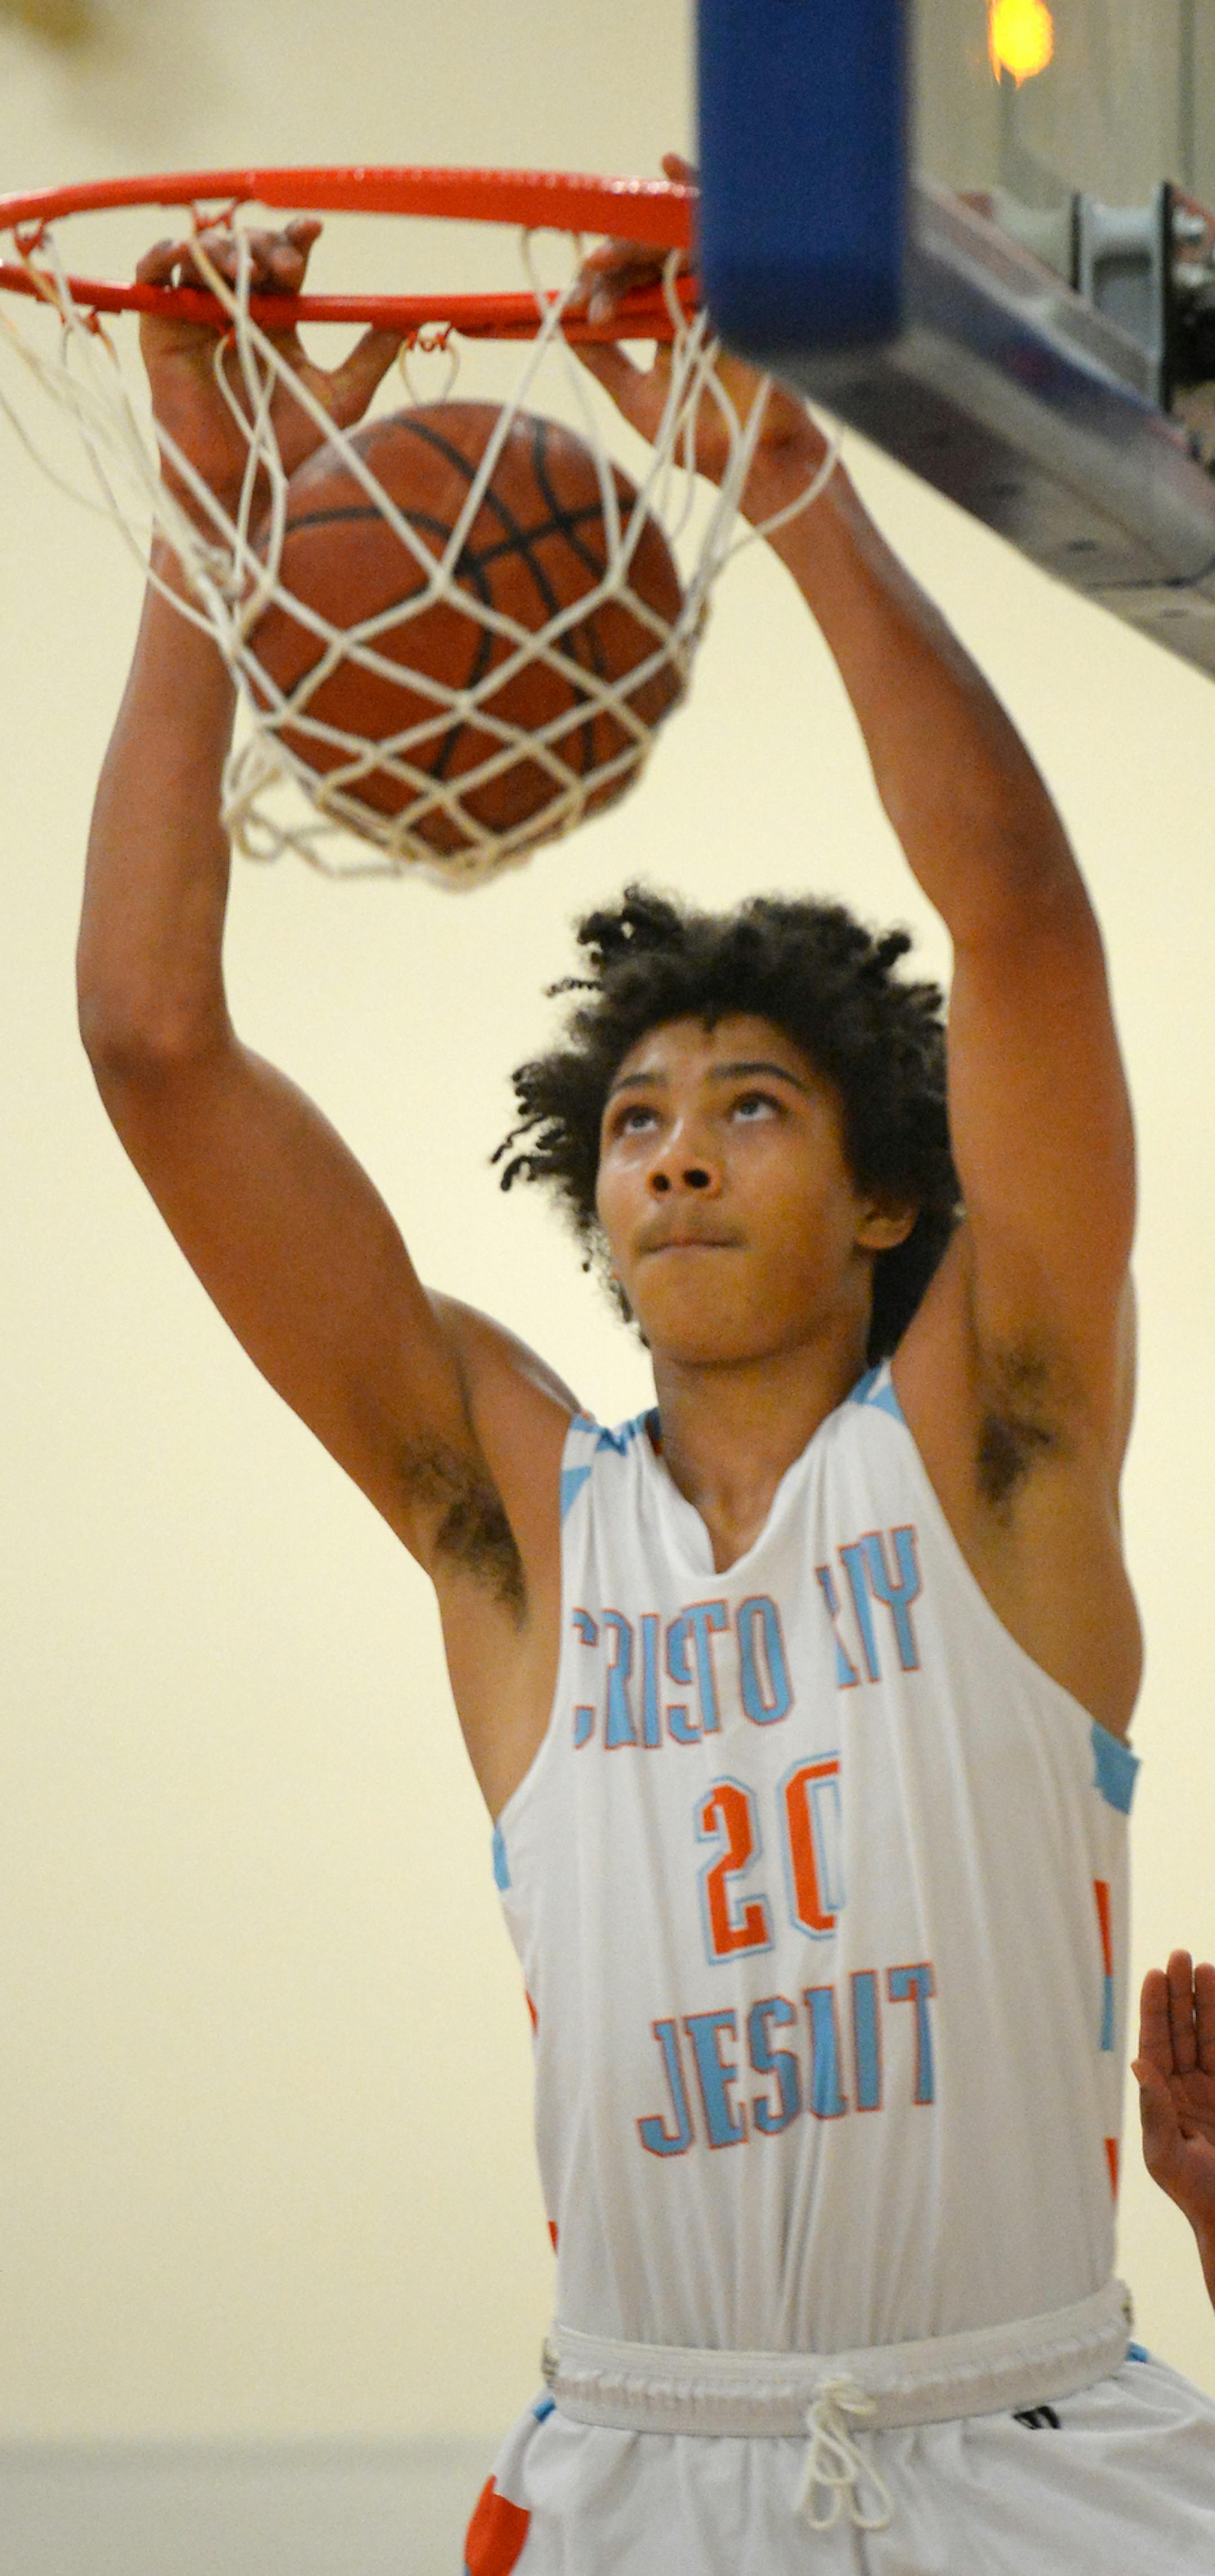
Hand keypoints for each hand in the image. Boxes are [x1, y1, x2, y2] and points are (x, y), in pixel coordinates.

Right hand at [136, 218, 402, 529]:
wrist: (244, 492)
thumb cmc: (292, 452)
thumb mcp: (342, 399)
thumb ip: (370, 358)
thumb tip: (408, 320)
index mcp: (278, 320)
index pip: (284, 262)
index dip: (294, 239)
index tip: (312, 231)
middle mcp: (237, 313)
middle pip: (244, 251)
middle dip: (264, 246)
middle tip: (284, 265)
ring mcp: (197, 319)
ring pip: (201, 256)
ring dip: (220, 247)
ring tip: (242, 264)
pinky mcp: (162, 333)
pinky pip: (151, 279)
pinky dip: (163, 257)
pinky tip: (181, 253)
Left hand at [571, 152, 827, 520]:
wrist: (751, 465)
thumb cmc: (700, 440)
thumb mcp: (635, 399)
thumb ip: (602, 362)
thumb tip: (560, 325)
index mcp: (667, 317)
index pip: (628, 281)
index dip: (601, 284)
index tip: (577, 305)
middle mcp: (692, 294)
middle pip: (647, 252)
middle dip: (613, 259)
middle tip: (589, 272)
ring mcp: (721, 284)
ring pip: (676, 236)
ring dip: (637, 240)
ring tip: (604, 258)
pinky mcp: (747, 280)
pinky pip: (721, 230)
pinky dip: (696, 196)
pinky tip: (673, 169)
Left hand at [1133, 1953, 1214, 2249]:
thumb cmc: (1194, 2193)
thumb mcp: (1165, 2155)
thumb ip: (1154, 2111)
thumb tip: (1138, 2065)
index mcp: (1160, 2099)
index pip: (1155, 2043)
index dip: (1155, 2009)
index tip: (1156, 1973)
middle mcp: (1183, 2088)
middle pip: (1181, 2030)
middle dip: (1180, 1994)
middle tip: (1180, 1954)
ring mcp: (1210, 2090)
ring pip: (1207, 2036)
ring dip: (1206, 2003)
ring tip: (1205, 1967)